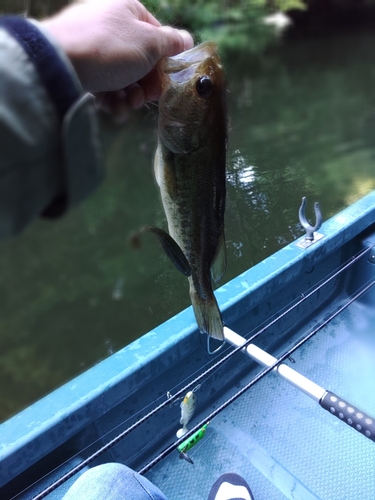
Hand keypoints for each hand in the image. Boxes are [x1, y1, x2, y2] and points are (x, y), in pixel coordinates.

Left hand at [42, 0, 192, 119]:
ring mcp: (93, 46)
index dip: (165, 63)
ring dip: (129, 96)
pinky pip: (104, 84)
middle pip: (140, 60)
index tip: (166, 83)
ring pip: (122, 76)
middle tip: (145, 99)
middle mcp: (109, 24)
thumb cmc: (109, 49)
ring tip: (126, 105)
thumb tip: (187, 40)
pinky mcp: (80, 68)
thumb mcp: (149, 43)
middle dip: (145, 85)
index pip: (157, 36)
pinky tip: (111, 109)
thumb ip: (171, 42)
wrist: (59, 65)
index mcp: (127, 9)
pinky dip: (111, 99)